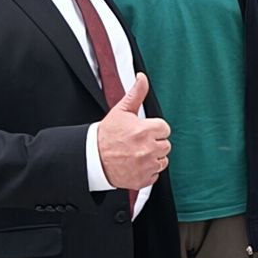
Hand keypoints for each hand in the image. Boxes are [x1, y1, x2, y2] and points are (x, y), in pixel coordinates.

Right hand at [97, 73, 170, 189]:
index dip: (154, 129)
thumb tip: (142, 77)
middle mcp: (148, 149)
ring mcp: (146, 166)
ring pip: (162, 161)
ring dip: (152, 158)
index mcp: (145, 130)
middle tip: (137, 143)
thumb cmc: (107, 134)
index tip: (142, 131)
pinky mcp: (143, 180)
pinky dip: (147, 172)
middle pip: (165, 145)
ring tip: (136, 154)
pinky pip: (155, 175)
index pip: (164, 129)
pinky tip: (134, 166)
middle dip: (154, 143)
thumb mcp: (121, 111)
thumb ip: (136, 93)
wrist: (92, 159)